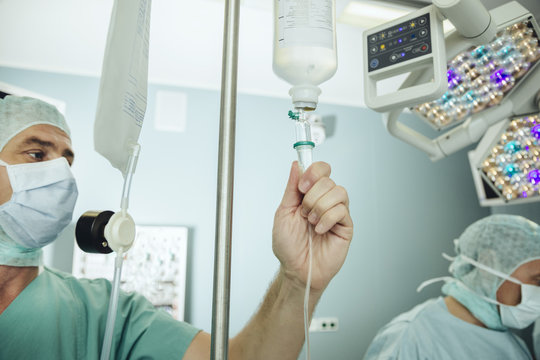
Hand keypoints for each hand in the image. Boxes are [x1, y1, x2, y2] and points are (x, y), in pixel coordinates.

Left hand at [272, 161, 352, 291]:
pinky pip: (342, 210)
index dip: (313, 172)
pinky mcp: (345, 226)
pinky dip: (327, 219)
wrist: (296, 269)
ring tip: (311, 222)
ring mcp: (336, 212)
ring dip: (320, 207)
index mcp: (309, 194)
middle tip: (304, 212)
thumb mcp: (283, 212)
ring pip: (338, 192)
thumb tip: (296, 166)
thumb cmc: (289, 246)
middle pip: (328, 179)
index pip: (319, 170)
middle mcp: (324, 200)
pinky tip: (320, 230)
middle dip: (311, 196)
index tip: (302, 186)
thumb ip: (291, 189)